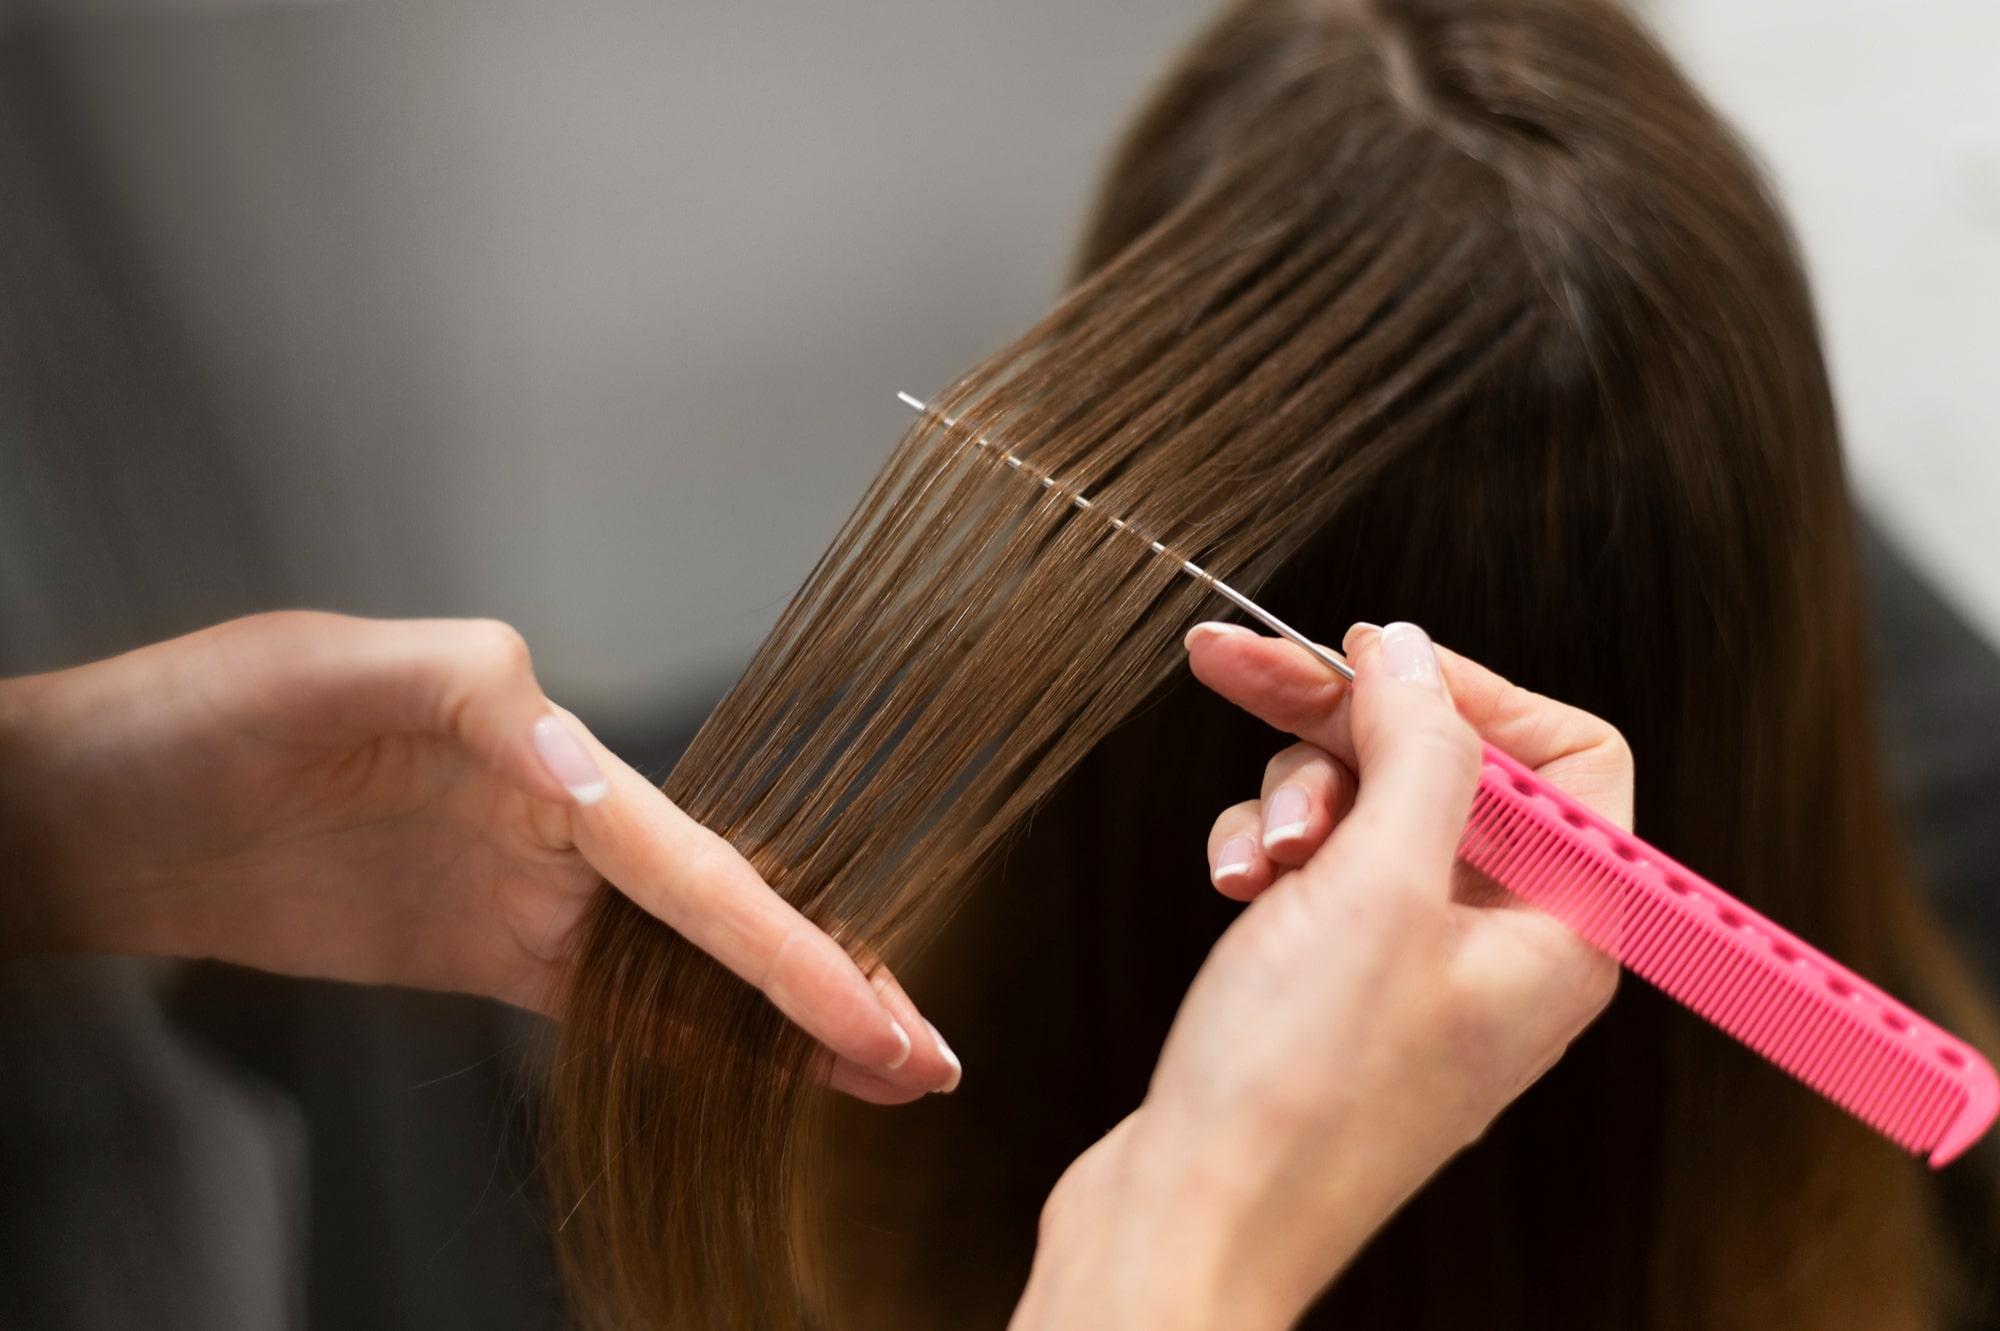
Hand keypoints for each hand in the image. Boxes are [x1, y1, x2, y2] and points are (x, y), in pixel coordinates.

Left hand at [0, 612, 956, 1101]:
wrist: (99, 814)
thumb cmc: (198, 718)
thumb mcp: (335, 670)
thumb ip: (474, 698)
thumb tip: (596, 775)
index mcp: (542, 746)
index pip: (695, 863)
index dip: (790, 944)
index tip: (874, 1009)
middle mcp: (557, 818)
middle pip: (723, 918)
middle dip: (832, 986)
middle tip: (927, 1056)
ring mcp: (525, 893)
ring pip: (685, 970)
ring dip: (783, 1023)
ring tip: (882, 1074)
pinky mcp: (482, 952)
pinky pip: (609, 1009)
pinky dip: (692, 1044)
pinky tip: (760, 1076)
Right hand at [1013, 622, 1627, 1330]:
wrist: (1192, 1220)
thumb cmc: (1301, 1092)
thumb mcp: (1377, 884)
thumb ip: (1418, 748)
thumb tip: (1414, 657)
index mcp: (1563, 928)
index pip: (1567, 755)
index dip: (1470, 692)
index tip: (1370, 658)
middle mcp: (1502, 946)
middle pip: (1444, 770)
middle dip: (1343, 728)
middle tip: (1239, 665)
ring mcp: (1416, 968)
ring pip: (1364, 811)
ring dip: (1291, 804)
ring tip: (1253, 859)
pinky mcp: (1337, 986)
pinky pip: (1316, 872)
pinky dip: (1264, 858)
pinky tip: (1231, 887)